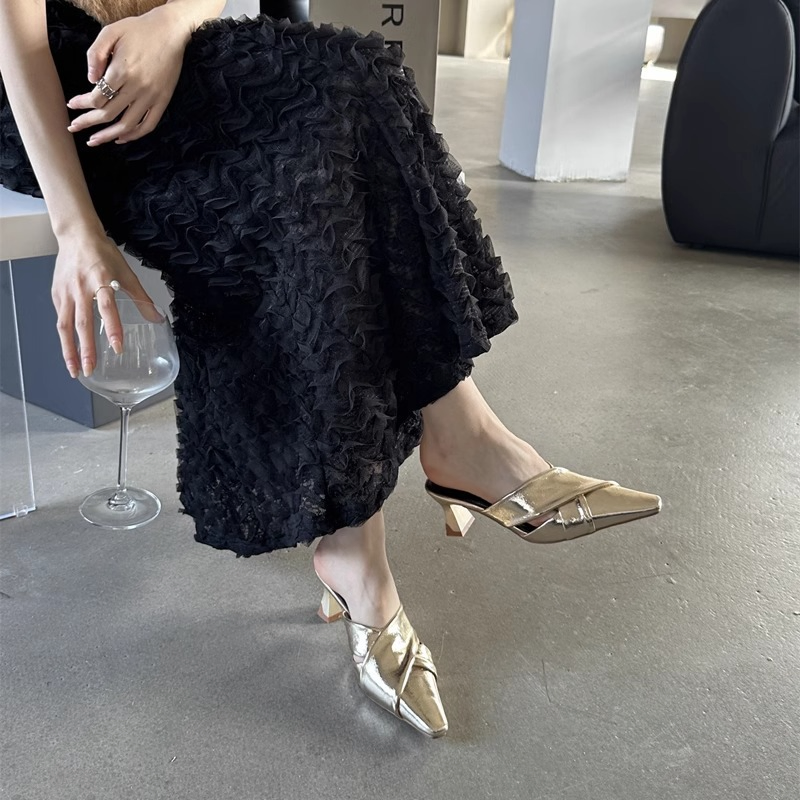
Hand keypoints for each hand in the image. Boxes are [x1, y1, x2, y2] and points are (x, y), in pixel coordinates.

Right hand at [53, 230, 155, 377]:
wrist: (76, 235)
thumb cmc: (103, 253)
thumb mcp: (126, 273)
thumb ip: (141, 297)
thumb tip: (157, 318)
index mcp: (101, 281)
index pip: (107, 308)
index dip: (113, 328)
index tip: (118, 348)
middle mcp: (81, 288)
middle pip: (82, 323)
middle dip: (85, 349)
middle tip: (90, 369)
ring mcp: (65, 292)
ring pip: (64, 326)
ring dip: (69, 350)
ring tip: (75, 369)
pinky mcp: (56, 294)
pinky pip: (60, 319)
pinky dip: (64, 337)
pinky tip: (70, 352)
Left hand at [65, 6, 193, 145]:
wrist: (170, 31)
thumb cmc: (139, 30)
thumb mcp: (110, 32)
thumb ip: (96, 54)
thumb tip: (90, 80)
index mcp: (122, 71)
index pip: (97, 97)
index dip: (82, 104)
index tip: (72, 105)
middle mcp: (137, 88)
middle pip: (108, 114)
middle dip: (88, 123)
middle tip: (73, 128)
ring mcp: (151, 97)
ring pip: (127, 125)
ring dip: (108, 135)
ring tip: (94, 140)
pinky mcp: (162, 101)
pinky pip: (148, 125)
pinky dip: (134, 135)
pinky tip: (121, 138)